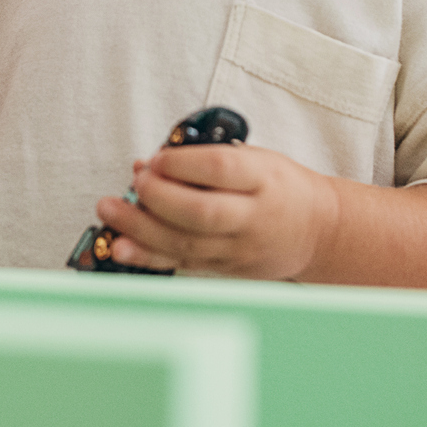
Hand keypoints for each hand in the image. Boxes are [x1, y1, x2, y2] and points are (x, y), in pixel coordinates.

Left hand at [92, 144, 334, 279]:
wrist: (317, 231)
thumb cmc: (279, 187)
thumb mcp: (256, 159)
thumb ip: (205, 159)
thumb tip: (148, 164)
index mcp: (264, 179)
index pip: (220, 169)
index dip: (181, 164)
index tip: (157, 158)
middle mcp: (253, 217)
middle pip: (200, 212)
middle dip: (158, 197)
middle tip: (135, 184)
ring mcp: (239, 248)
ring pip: (186, 243)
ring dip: (140, 228)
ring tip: (108, 210)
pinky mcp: (226, 268)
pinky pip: (181, 263)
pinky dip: (147, 256)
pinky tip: (120, 246)